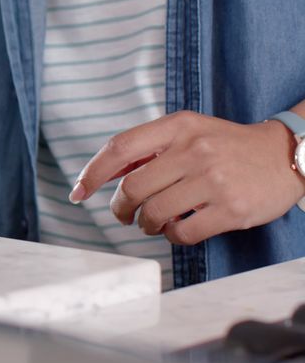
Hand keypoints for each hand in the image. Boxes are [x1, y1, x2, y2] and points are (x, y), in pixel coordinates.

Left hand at [70, 110, 304, 244]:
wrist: (285, 155)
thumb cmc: (226, 146)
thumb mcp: (188, 131)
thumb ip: (148, 148)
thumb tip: (101, 173)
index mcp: (179, 127)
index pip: (120, 148)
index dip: (92, 173)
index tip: (78, 192)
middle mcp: (194, 150)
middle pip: (132, 188)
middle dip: (119, 208)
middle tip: (124, 215)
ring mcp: (214, 180)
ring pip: (153, 213)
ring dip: (146, 224)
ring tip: (153, 221)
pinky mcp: (232, 209)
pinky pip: (182, 232)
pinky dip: (172, 236)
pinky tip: (177, 228)